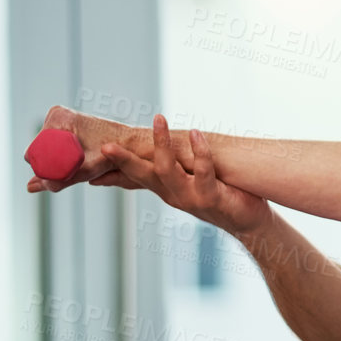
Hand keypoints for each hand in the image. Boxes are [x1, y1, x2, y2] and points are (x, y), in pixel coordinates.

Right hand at [24, 105, 143, 193]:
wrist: (131, 144)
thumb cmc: (113, 155)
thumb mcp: (87, 169)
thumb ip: (60, 179)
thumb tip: (30, 187)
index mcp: (57, 116)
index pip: (34, 151)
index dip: (43, 169)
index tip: (61, 176)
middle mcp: (57, 115)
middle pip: (40, 151)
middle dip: (51, 167)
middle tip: (72, 173)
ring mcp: (62, 119)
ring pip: (48, 150)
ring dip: (57, 164)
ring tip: (79, 166)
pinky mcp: (68, 126)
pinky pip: (56, 146)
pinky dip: (62, 158)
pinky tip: (75, 164)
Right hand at [99, 114, 274, 237]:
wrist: (248, 222)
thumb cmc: (219, 195)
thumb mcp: (188, 182)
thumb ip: (170, 169)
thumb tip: (156, 154)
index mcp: (164, 189)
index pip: (132, 176)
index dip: (111, 167)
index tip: (92, 155)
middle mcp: (172, 194)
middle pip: (142, 175)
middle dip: (124, 160)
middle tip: (106, 146)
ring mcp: (190, 198)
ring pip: (168, 171)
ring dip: (162, 144)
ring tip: (159, 118)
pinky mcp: (211, 198)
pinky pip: (203, 173)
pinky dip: (199, 151)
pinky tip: (195, 133)